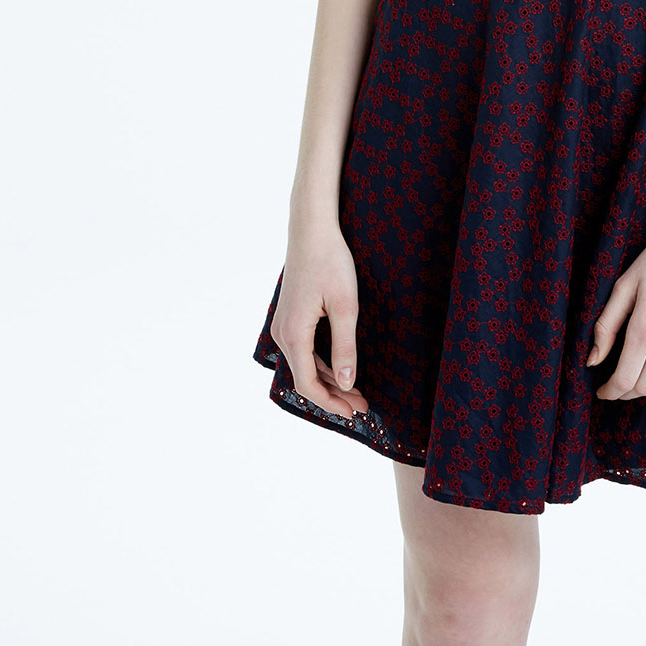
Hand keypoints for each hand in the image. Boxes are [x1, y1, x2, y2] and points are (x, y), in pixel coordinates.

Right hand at [270, 221, 370, 420]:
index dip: (331, 403)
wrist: (312, 232)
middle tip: (363, 406)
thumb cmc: (330, 264)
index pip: (308, 384)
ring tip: (356, 392)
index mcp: (294, 335)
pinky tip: (340, 369)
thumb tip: (347, 382)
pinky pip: (304, 351)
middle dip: (334, 395)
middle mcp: (283, 335)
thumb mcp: (345, 306)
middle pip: (306, 378)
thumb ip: (344, 346)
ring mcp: (284, 326)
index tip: (355, 413)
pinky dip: (321, 364)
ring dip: (329, 380)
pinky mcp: (290, 318)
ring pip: (304, 365)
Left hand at [587, 221, 645, 399]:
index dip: (610, 391)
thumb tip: (593, 362)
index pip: (624, 379)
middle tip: (617, 384)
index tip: (602, 391)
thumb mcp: (625, 285)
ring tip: (640, 377)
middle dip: (626, 391)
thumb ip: (607, 326)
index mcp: (645, 328)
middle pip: (644, 386)